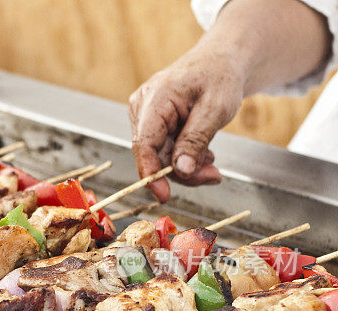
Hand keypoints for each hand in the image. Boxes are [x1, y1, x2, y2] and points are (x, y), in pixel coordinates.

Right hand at [129, 49, 244, 201]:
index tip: (163, 195)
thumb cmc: (220, 76)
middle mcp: (142, 107)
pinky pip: (163, 150)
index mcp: (155, 97)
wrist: (221, 61)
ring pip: (159, 156)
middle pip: (153, 154)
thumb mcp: (216, 108)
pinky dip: (184, 157)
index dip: (151, 172)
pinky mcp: (151, 123)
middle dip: (182, 171)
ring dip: (186, 166)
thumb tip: (181, 170)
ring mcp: (144, 115)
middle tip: (214, 175)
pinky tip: (203, 152)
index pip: (144, 143)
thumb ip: (196, 140)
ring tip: (212, 163)